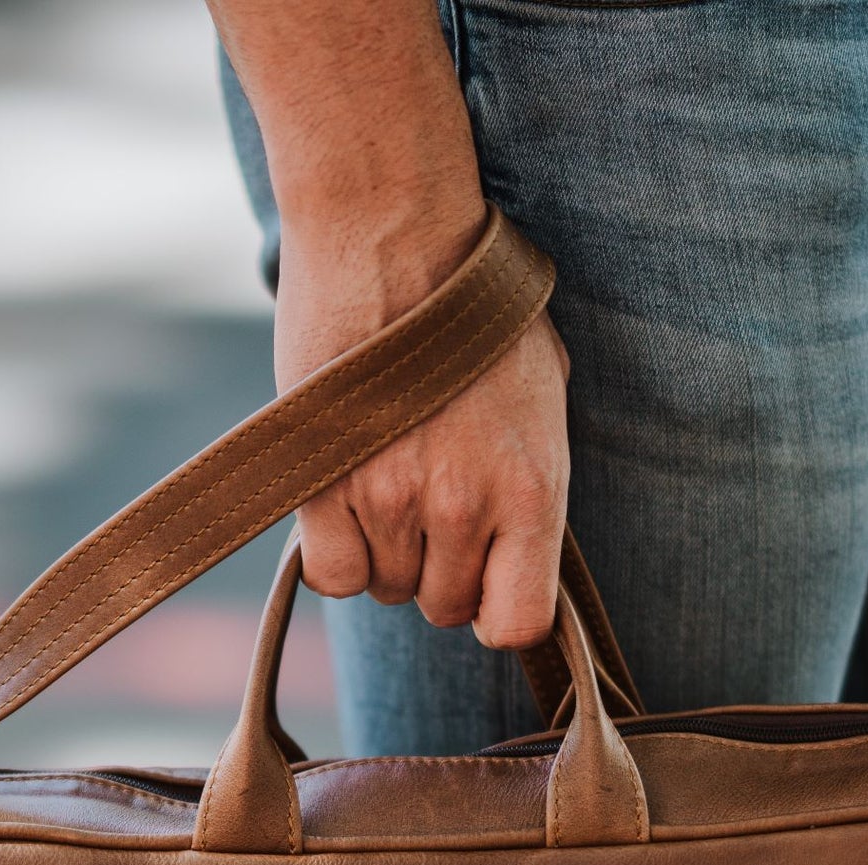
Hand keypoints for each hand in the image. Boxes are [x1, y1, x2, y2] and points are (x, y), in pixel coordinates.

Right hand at [275, 216, 570, 649]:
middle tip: (429, 504)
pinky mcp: (322, 485)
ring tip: (388, 479)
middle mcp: (462, 505)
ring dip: (385, 553)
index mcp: (531, 490)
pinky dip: (337, 552)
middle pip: (442, 607)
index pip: (517, 622)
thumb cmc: (475, 310)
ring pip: (386, 588)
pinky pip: (331, 575)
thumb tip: (517, 553)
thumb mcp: (545, 395)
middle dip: (438, 572)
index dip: (496, 612)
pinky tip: (345, 502)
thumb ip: (534, 485)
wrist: (394, 237)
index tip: (485, 585)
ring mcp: (389, 498)